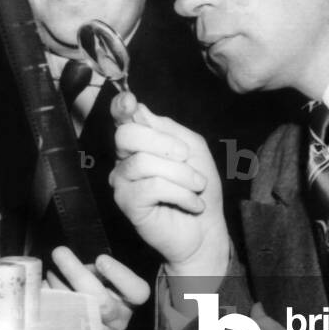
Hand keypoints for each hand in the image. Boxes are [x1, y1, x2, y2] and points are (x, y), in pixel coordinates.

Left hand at [45, 246, 149, 329]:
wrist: (83, 310)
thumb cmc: (96, 283)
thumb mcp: (105, 273)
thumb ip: (99, 268)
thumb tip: (77, 260)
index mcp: (131, 301)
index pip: (137, 292)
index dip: (120, 276)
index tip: (100, 259)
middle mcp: (117, 321)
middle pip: (101, 303)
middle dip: (77, 274)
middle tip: (60, 253)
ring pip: (77, 313)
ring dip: (58, 287)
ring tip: (49, 270)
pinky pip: (58, 321)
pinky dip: (48, 301)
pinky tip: (43, 287)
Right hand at [109, 96, 228, 278]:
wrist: (207, 228)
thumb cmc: (199, 187)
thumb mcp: (193, 148)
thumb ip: (168, 128)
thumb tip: (138, 109)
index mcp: (140, 142)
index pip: (123, 118)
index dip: (121, 107)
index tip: (128, 101)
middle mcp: (125, 159)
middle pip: (127, 134)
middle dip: (164, 143)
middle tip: (187, 158)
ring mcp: (122, 182)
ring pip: (143, 162)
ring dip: (181, 174)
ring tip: (197, 187)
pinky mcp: (126, 203)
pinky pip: (151, 186)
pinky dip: (181, 193)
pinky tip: (192, 204)